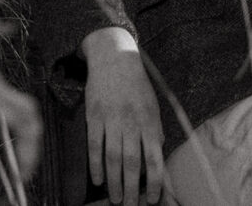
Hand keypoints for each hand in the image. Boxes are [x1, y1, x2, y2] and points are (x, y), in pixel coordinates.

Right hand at [81, 27, 164, 205]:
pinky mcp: (94, 117)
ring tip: (116, 200)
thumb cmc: (137, 86)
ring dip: (114, 182)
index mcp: (150, 121)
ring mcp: (112, 120)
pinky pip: (94, 145)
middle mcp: (132, 123)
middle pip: (132, 162)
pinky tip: (98, 180)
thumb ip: (155, 130)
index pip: (154, 158)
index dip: (154, 182)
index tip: (152, 199)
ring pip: (113, 158)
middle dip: (132, 188)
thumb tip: (157, 153)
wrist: (115, 60)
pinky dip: (95, 165)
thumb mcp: (153, 105)